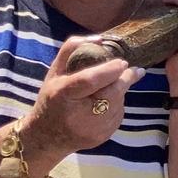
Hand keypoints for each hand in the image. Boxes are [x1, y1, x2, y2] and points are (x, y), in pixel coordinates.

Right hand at [23, 34, 140, 161]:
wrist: (46, 138)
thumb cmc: (51, 99)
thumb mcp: (54, 72)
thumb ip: (72, 49)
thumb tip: (100, 39)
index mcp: (63, 94)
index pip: (90, 80)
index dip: (109, 70)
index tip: (122, 62)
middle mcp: (78, 114)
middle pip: (112, 92)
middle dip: (124, 79)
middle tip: (131, 70)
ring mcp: (91, 129)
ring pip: (118, 103)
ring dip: (120, 92)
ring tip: (107, 89)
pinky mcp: (102, 137)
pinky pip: (118, 115)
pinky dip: (116, 106)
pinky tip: (104, 105)